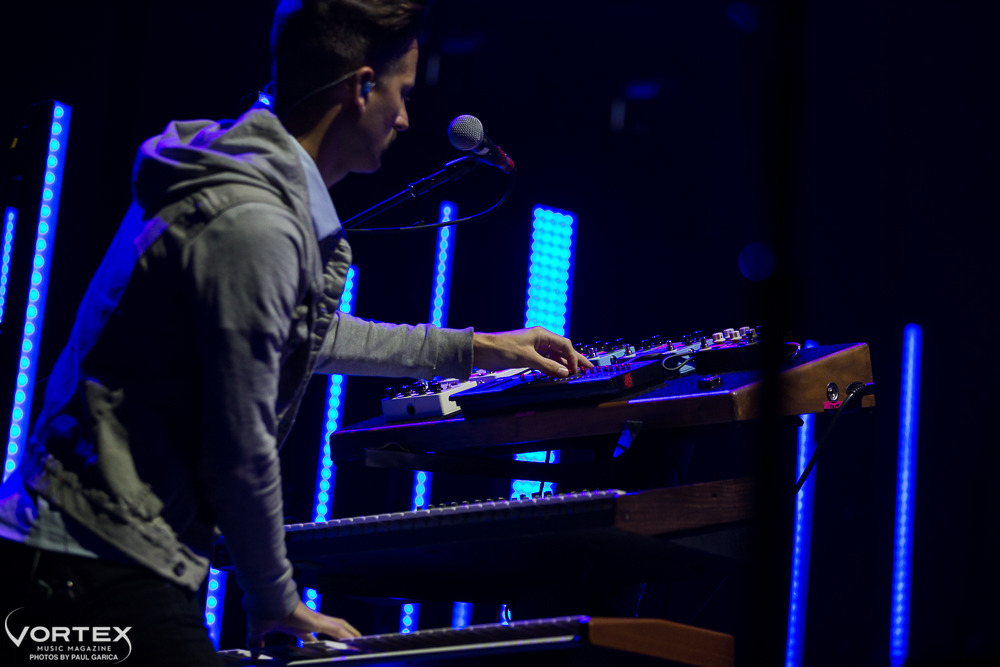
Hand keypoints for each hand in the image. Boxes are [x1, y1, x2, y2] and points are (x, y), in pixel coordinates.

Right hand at [247, 601, 360, 647]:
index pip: (312, 636)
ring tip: (361, 641)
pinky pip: (337, 629)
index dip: (317, 642)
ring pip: (339, 628)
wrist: (265, 600)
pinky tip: (356, 641)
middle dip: (342, 635)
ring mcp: (315, 620)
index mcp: (297, 626)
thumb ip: (257, 643)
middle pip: (332, 629)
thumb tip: (252, 654)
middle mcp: (309, 622)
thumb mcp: (258, 632)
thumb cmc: (262, 612)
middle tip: (352, 643)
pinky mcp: (317, 621)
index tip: (323, 648)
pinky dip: (347, 635)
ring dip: (350, 634)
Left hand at [473, 327, 593, 377]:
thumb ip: (547, 366)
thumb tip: (564, 372)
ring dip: (563, 365)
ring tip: (575, 373)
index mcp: (542, 335)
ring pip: (554, 357)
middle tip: (588, 368)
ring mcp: (534, 348)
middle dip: (575, 359)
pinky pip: (545, 361)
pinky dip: (552, 368)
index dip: (573, 357)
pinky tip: (558, 374)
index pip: (565, 345)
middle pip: (562, 350)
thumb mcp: (527, 358)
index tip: (576, 369)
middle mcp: (540, 340)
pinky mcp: (527, 356)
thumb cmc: (502, 348)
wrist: (483, 350)